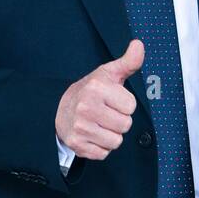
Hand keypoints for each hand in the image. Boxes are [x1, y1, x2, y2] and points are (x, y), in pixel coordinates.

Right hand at [55, 40, 143, 159]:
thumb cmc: (91, 91)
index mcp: (96, 88)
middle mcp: (86, 107)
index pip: (131, 106)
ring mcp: (80, 127)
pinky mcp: (77, 145)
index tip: (112, 99)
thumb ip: (128, 62)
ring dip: (111, 135)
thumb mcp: (108, 73)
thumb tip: (139, 44)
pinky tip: (92, 134)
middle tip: (105, 112)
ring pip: (116, 141)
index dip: (124, 104)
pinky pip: (104, 153)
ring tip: (99, 123)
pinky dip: (101, 146)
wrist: (59, 108)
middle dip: (119, 120)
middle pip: (125, 125)